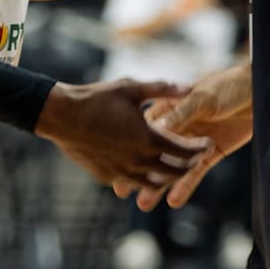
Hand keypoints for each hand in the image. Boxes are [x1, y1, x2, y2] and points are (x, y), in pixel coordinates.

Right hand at [36, 77, 207, 189]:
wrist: (62, 116)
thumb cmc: (98, 98)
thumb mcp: (132, 88)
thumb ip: (164, 89)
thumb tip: (190, 85)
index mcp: (149, 139)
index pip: (184, 151)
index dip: (199, 148)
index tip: (207, 144)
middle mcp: (138, 161)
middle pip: (174, 171)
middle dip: (189, 165)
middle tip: (198, 158)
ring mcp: (122, 172)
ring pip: (154, 182)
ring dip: (169, 177)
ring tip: (176, 168)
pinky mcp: (107, 177)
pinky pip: (132, 182)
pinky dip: (144, 178)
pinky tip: (147, 169)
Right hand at [120, 61, 252, 212]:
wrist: (257, 90)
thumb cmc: (226, 86)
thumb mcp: (200, 97)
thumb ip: (180, 113)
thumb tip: (157, 129)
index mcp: (170, 111)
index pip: (150, 133)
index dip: (135, 151)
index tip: (121, 166)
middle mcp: (179, 129)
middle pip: (158, 156)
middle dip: (142, 174)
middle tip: (126, 194)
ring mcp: (194, 144)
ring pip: (174, 168)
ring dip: (160, 186)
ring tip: (145, 204)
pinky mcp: (212, 155)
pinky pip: (196, 173)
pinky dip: (185, 186)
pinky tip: (174, 200)